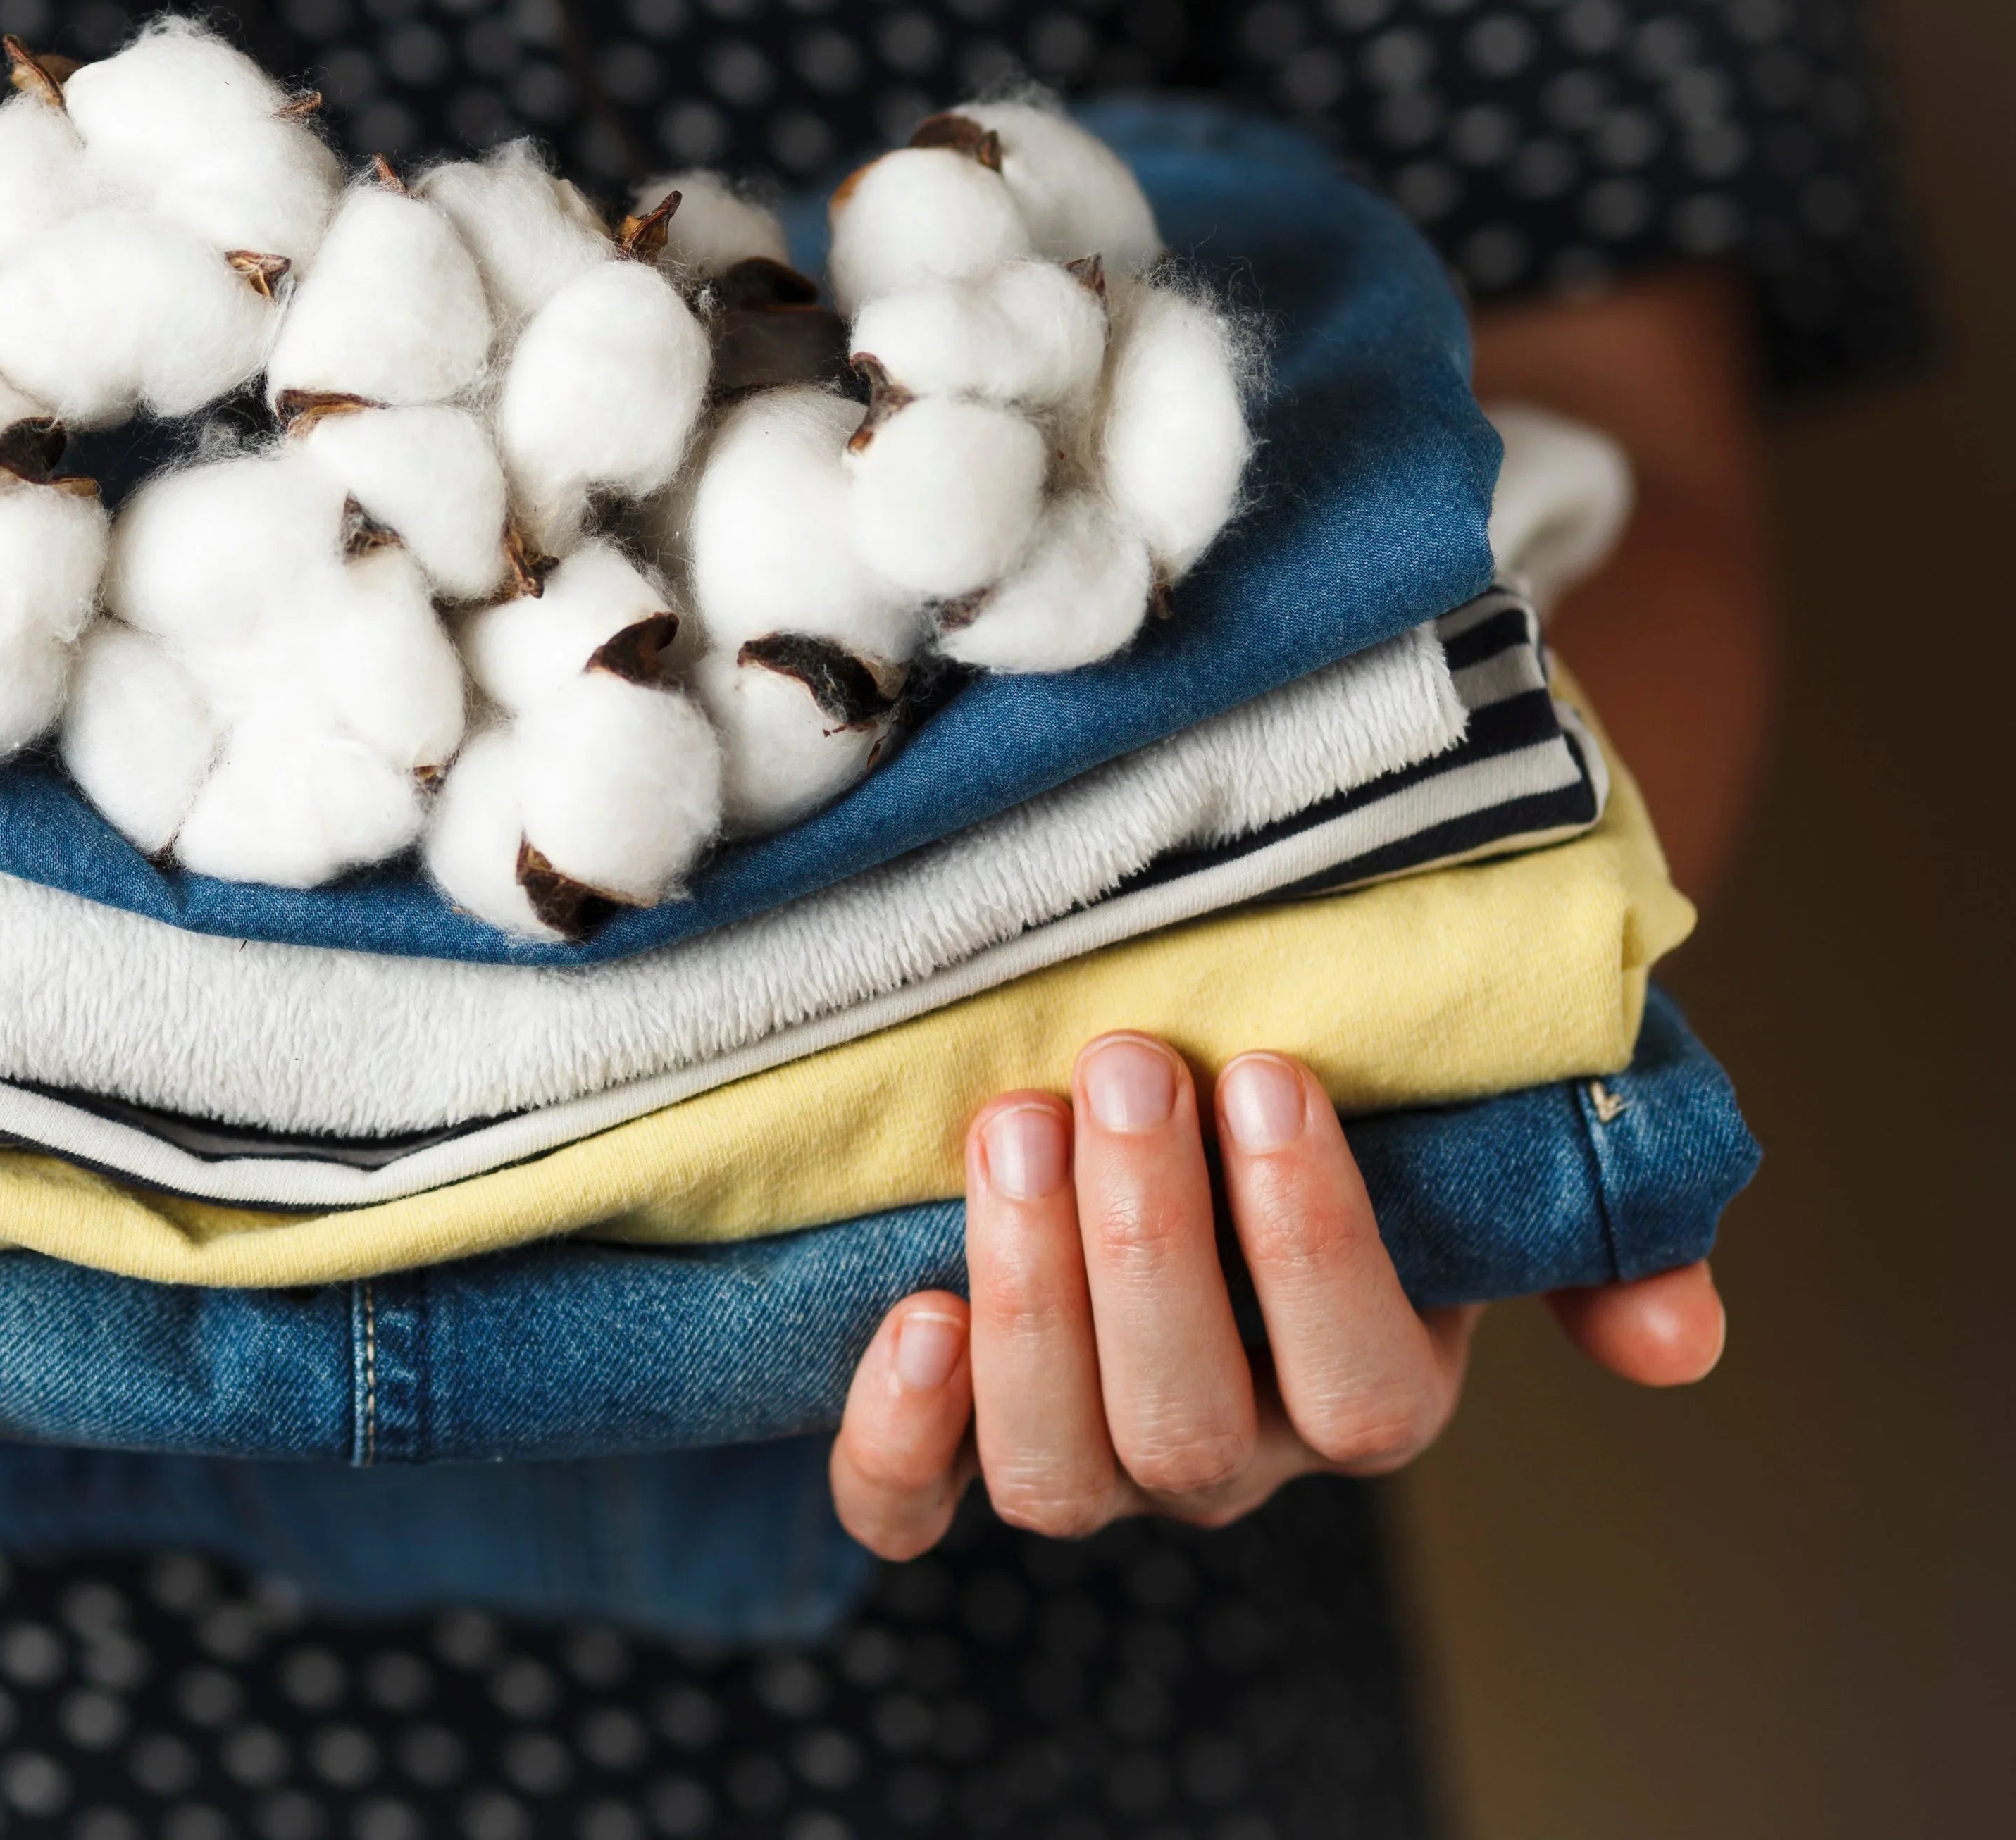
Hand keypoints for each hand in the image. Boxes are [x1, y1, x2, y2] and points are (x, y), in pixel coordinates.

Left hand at [827, 1033, 1726, 1556]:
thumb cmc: (1346, 1094)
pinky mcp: (950, 1447)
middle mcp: (1230, 1455)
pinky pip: (908, 1505)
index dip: (1308, 1240)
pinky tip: (912, 1315)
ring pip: (1056, 1470)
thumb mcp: (1489, 1130)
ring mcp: (1089, 1466)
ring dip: (1032, 1301)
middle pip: (1187, 1424)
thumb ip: (1586, 1221)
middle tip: (1118, 1068)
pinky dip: (898, 1436)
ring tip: (1012, 1130)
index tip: (1261, 1073)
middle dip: (1147, 1245)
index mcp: (1367, 1390)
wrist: (1174, 1074)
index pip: (1359, 1381)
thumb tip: (1675, 1340)